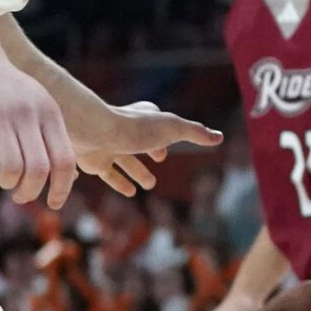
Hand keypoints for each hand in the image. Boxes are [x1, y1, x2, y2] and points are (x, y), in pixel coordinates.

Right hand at [0, 44, 75, 207]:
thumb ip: (52, 136)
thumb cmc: (6, 88)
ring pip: (13, 167)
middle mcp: (28, 114)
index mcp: (49, 114)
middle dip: (32, 191)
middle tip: (21, 196)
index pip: (65, 160)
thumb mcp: (39, 105)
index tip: (54, 204)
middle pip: (40, 169)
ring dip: (9, 183)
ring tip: (4, 181)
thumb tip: (70, 176)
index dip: (63, 188)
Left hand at [64, 97, 220, 195]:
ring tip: (144, 187)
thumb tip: (219, 137)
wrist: (92, 132)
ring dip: (132, 174)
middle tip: (157, 169)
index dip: (163, 135)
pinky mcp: (91, 158)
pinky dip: (114, 181)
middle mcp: (123, 130)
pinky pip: (103, 173)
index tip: (165, 151)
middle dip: (148, 156)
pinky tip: (123, 192)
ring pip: (122, 161)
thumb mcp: (172, 128)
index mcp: (142, 118)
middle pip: (138, 144)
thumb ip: (195, 132)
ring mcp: (107, 145)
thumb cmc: (134, 128)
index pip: (154, 120)